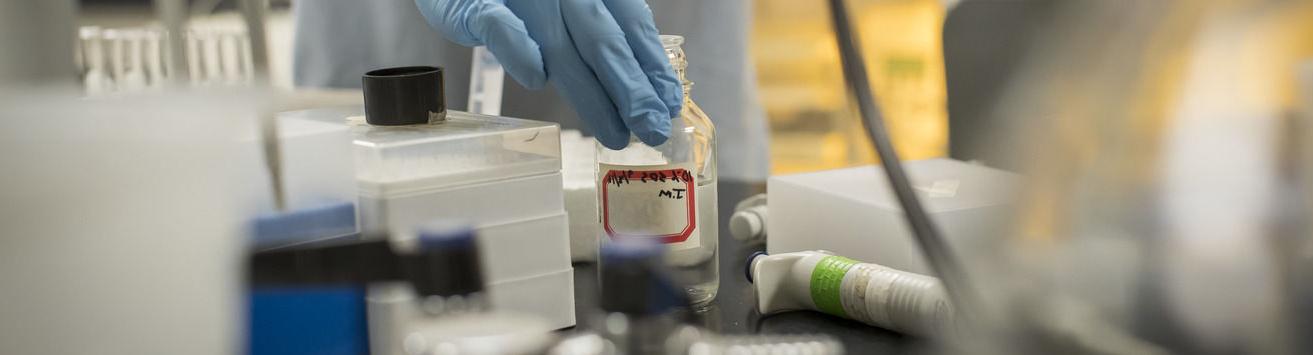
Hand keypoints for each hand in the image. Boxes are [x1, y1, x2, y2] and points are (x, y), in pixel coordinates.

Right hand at [415, 0, 683, 148]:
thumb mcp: (567, 5)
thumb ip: (599, 30)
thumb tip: (643, 80)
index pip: (632, 22)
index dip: (652, 64)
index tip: (670, 104)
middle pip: (604, 40)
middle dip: (632, 87)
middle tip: (652, 129)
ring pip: (560, 43)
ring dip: (591, 91)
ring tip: (615, 131)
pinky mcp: (474, 2)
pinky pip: (497, 24)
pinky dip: (518, 50)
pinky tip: (536, 78)